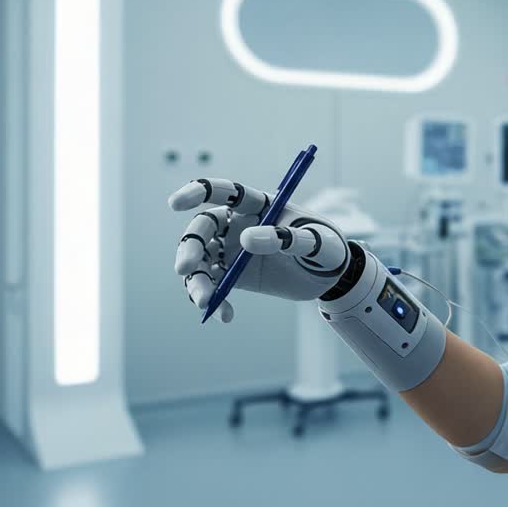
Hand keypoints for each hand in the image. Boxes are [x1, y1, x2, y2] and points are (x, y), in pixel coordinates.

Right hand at [168, 177, 351, 322]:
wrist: (332, 277)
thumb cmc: (327, 247)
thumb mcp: (316, 242)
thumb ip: (287, 238)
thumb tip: (246, 239)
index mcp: (258, 205)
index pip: (224, 192)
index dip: (197, 192)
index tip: (175, 204)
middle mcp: (239, 224)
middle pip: (203, 228)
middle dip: (189, 247)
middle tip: (185, 269)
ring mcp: (233, 250)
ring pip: (201, 260)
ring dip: (196, 281)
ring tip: (204, 302)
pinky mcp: (234, 276)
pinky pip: (213, 285)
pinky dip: (213, 300)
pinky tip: (224, 315)